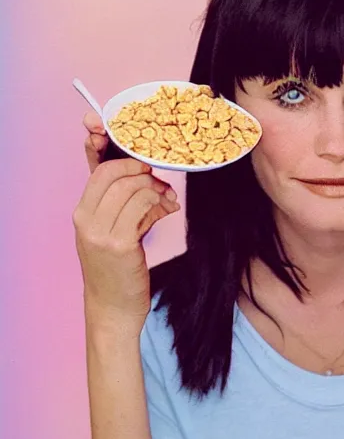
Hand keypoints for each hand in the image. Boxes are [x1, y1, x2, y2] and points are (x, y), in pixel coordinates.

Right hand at [74, 112, 179, 330]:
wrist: (113, 307)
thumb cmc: (117, 267)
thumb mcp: (115, 230)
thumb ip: (127, 202)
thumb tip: (151, 177)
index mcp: (82, 211)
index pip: (96, 168)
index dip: (106, 146)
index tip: (117, 131)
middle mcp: (85, 218)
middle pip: (113, 172)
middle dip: (140, 168)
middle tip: (157, 176)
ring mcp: (99, 232)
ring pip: (131, 187)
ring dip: (154, 187)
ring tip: (165, 197)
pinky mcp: (119, 244)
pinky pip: (142, 206)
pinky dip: (158, 202)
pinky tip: (166, 209)